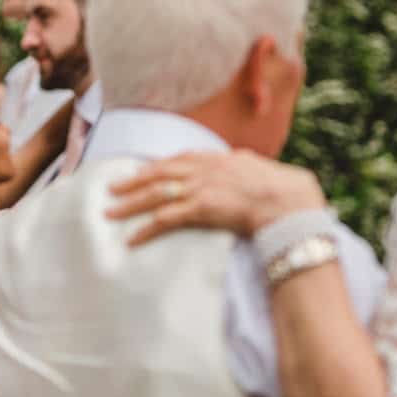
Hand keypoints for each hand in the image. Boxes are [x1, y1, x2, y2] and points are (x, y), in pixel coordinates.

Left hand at [105, 149, 325, 245]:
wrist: (288, 199)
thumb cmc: (279, 186)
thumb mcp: (254, 165)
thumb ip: (238, 162)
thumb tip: (238, 159)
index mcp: (214, 158)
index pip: (175, 160)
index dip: (154, 168)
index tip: (137, 173)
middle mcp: (201, 170)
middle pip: (157, 175)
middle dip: (131, 182)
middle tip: (110, 189)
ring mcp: (199, 188)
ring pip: (154, 195)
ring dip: (129, 205)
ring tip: (109, 214)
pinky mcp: (200, 208)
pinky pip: (165, 219)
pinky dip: (145, 230)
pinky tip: (131, 239)